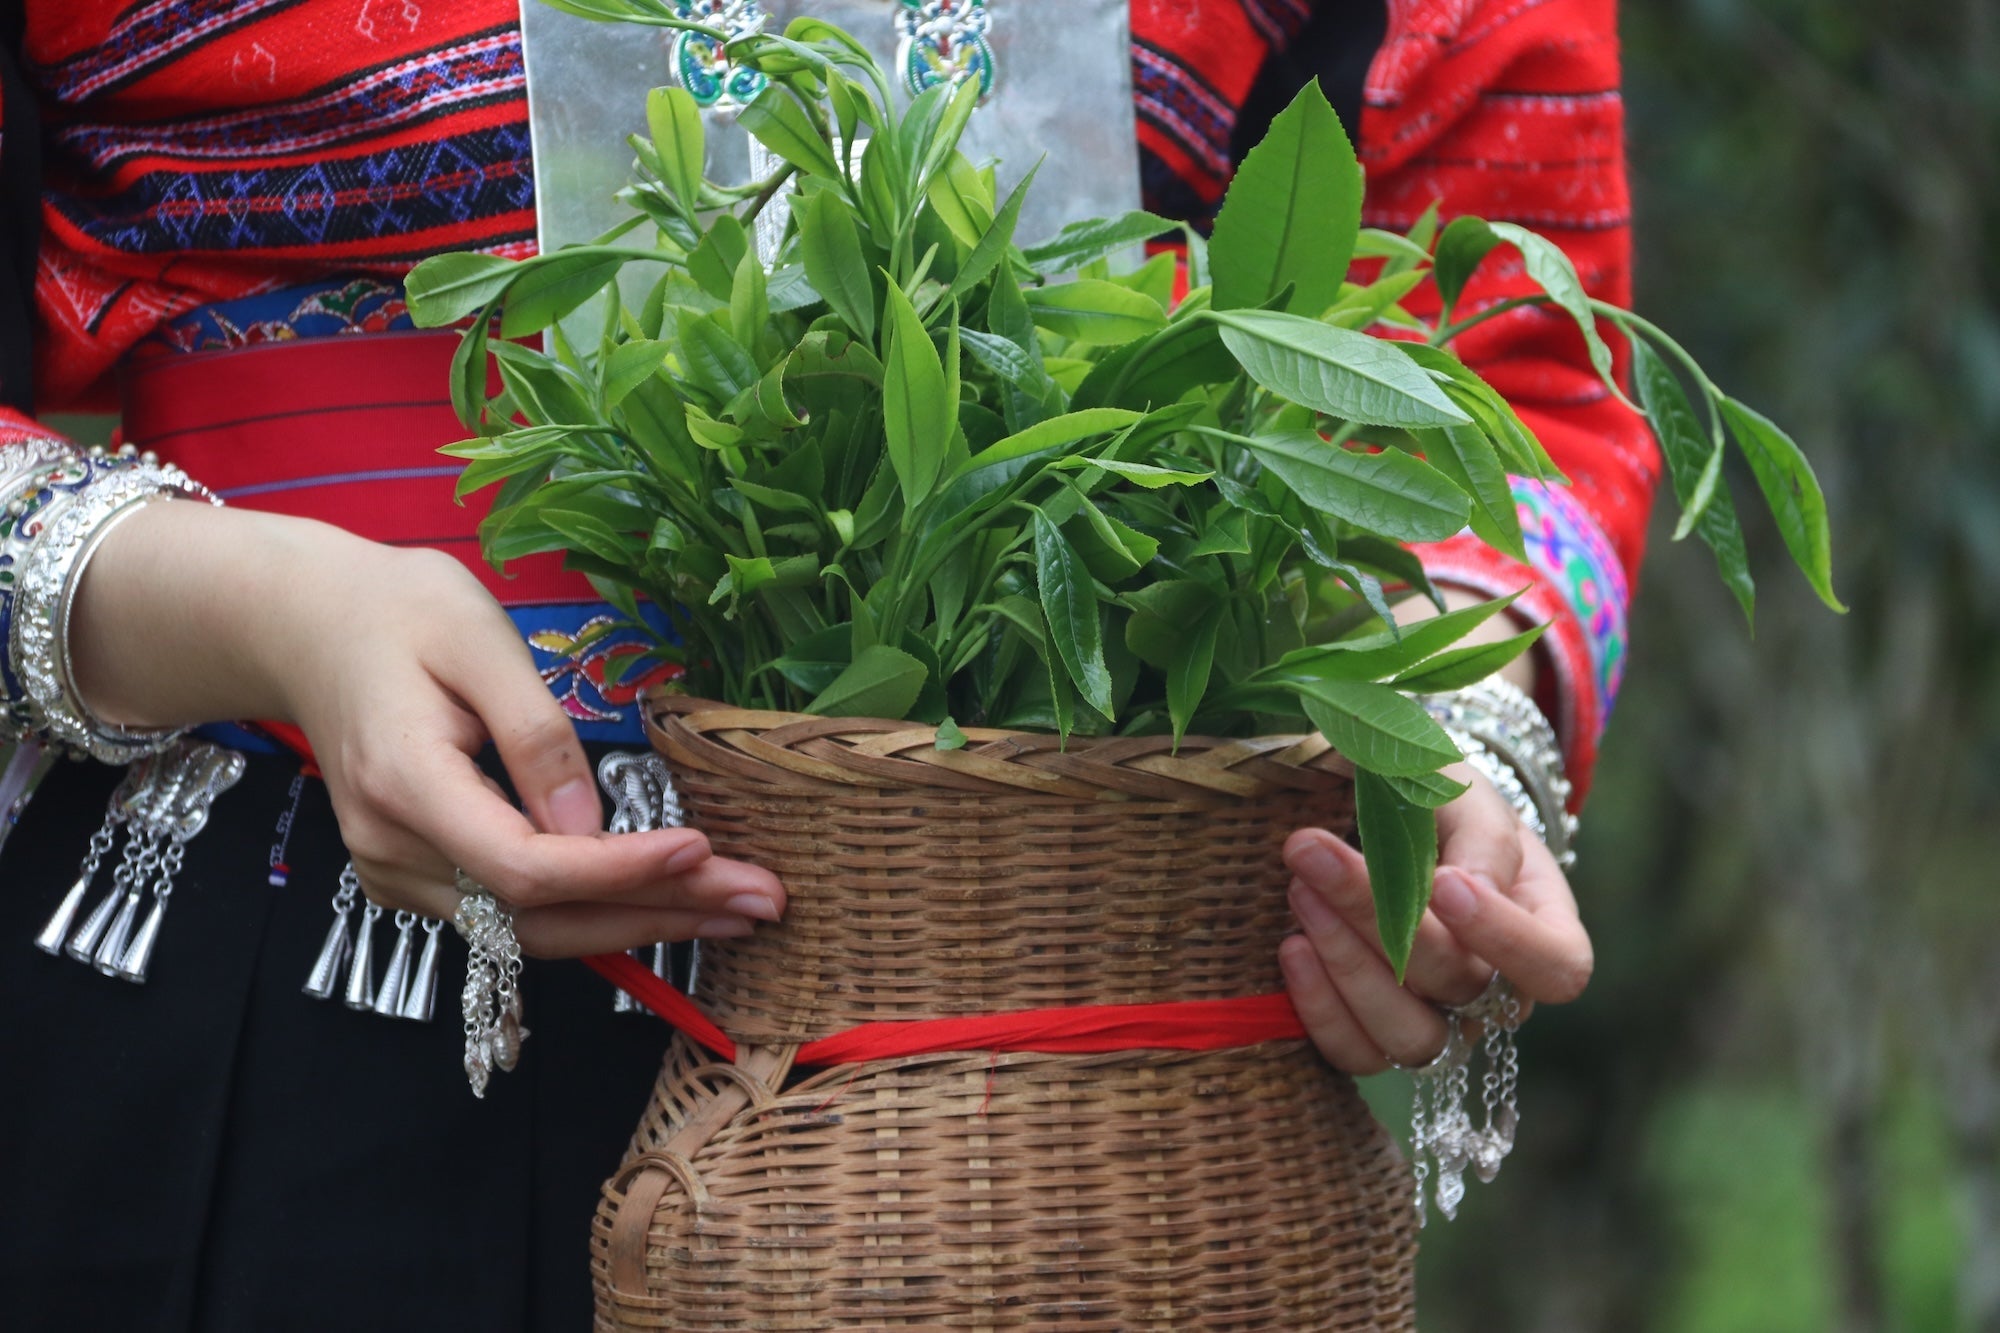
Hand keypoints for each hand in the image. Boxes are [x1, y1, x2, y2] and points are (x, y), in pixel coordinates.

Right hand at [70, 503, 784, 956]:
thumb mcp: (476, 639)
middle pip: (539, 917)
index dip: (620, 872)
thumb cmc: (397, 612)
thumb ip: (536, 735)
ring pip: (530, 931)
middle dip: (659, 913)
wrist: (307, 627)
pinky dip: (594, 913)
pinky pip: (512, 916)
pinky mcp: (415, 876)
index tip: (704, 850)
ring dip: (638, 924)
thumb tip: (591, 828)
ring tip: (736, 910)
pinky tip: (665, 900)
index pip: (525, 866)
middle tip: (761, 901)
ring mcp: (396, 873)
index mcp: (404, 786)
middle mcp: (393, 850)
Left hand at [1276, 764, 1591, 1073]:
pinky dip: (1319, 1007)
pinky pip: (1355, 1053)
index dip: (1508, 938)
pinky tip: (1292, 947)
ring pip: (1410, 1035)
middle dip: (1381, 915)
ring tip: (1300, 891)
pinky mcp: (1374, 1037)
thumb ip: (1480, 831)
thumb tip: (1474, 887)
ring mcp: (1438, 1021)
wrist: (1376, 814)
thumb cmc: (1434, 800)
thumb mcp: (1464, 790)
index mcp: (1543, 926)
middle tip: (1313, 849)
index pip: (1557, 967)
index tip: (1444, 882)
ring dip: (1348, 964)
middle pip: (1460, 986)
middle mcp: (1496, 989)